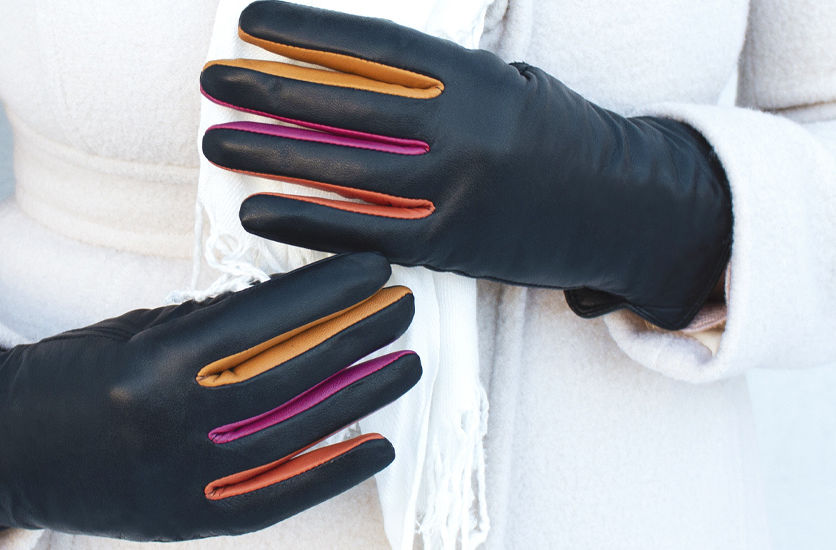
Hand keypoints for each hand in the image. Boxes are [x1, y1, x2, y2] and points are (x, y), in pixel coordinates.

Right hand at [0, 253, 421, 544]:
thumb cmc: (69, 376)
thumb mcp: (135, 329)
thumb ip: (213, 322)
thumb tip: (300, 304)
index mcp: (152, 367)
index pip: (262, 320)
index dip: (326, 292)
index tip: (373, 266)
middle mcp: (171, 428)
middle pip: (290, 376)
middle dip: (356, 337)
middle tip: (403, 306)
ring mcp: (183, 480)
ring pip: (294, 434)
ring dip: (359, 398)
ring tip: (404, 365)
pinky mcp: (188, 519)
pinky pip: (277, 497)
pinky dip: (331, 471)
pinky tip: (376, 444)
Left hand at [200, 0, 732, 329]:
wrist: (620, 207)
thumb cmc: (550, 136)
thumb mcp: (499, 82)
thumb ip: (429, 77)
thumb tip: (336, 66)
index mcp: (474, 78)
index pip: (373, 48)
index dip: (307, 32)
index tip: (253, 21)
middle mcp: (465, 131)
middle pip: (344, 106)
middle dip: (269, 89)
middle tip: (216, 81)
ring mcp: (455, 191)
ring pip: (342, 170)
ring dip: (270, 154)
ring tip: (218, 139)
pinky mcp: (449, 246)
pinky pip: (359, 231)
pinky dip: (302, 220)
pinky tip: (256, 208)